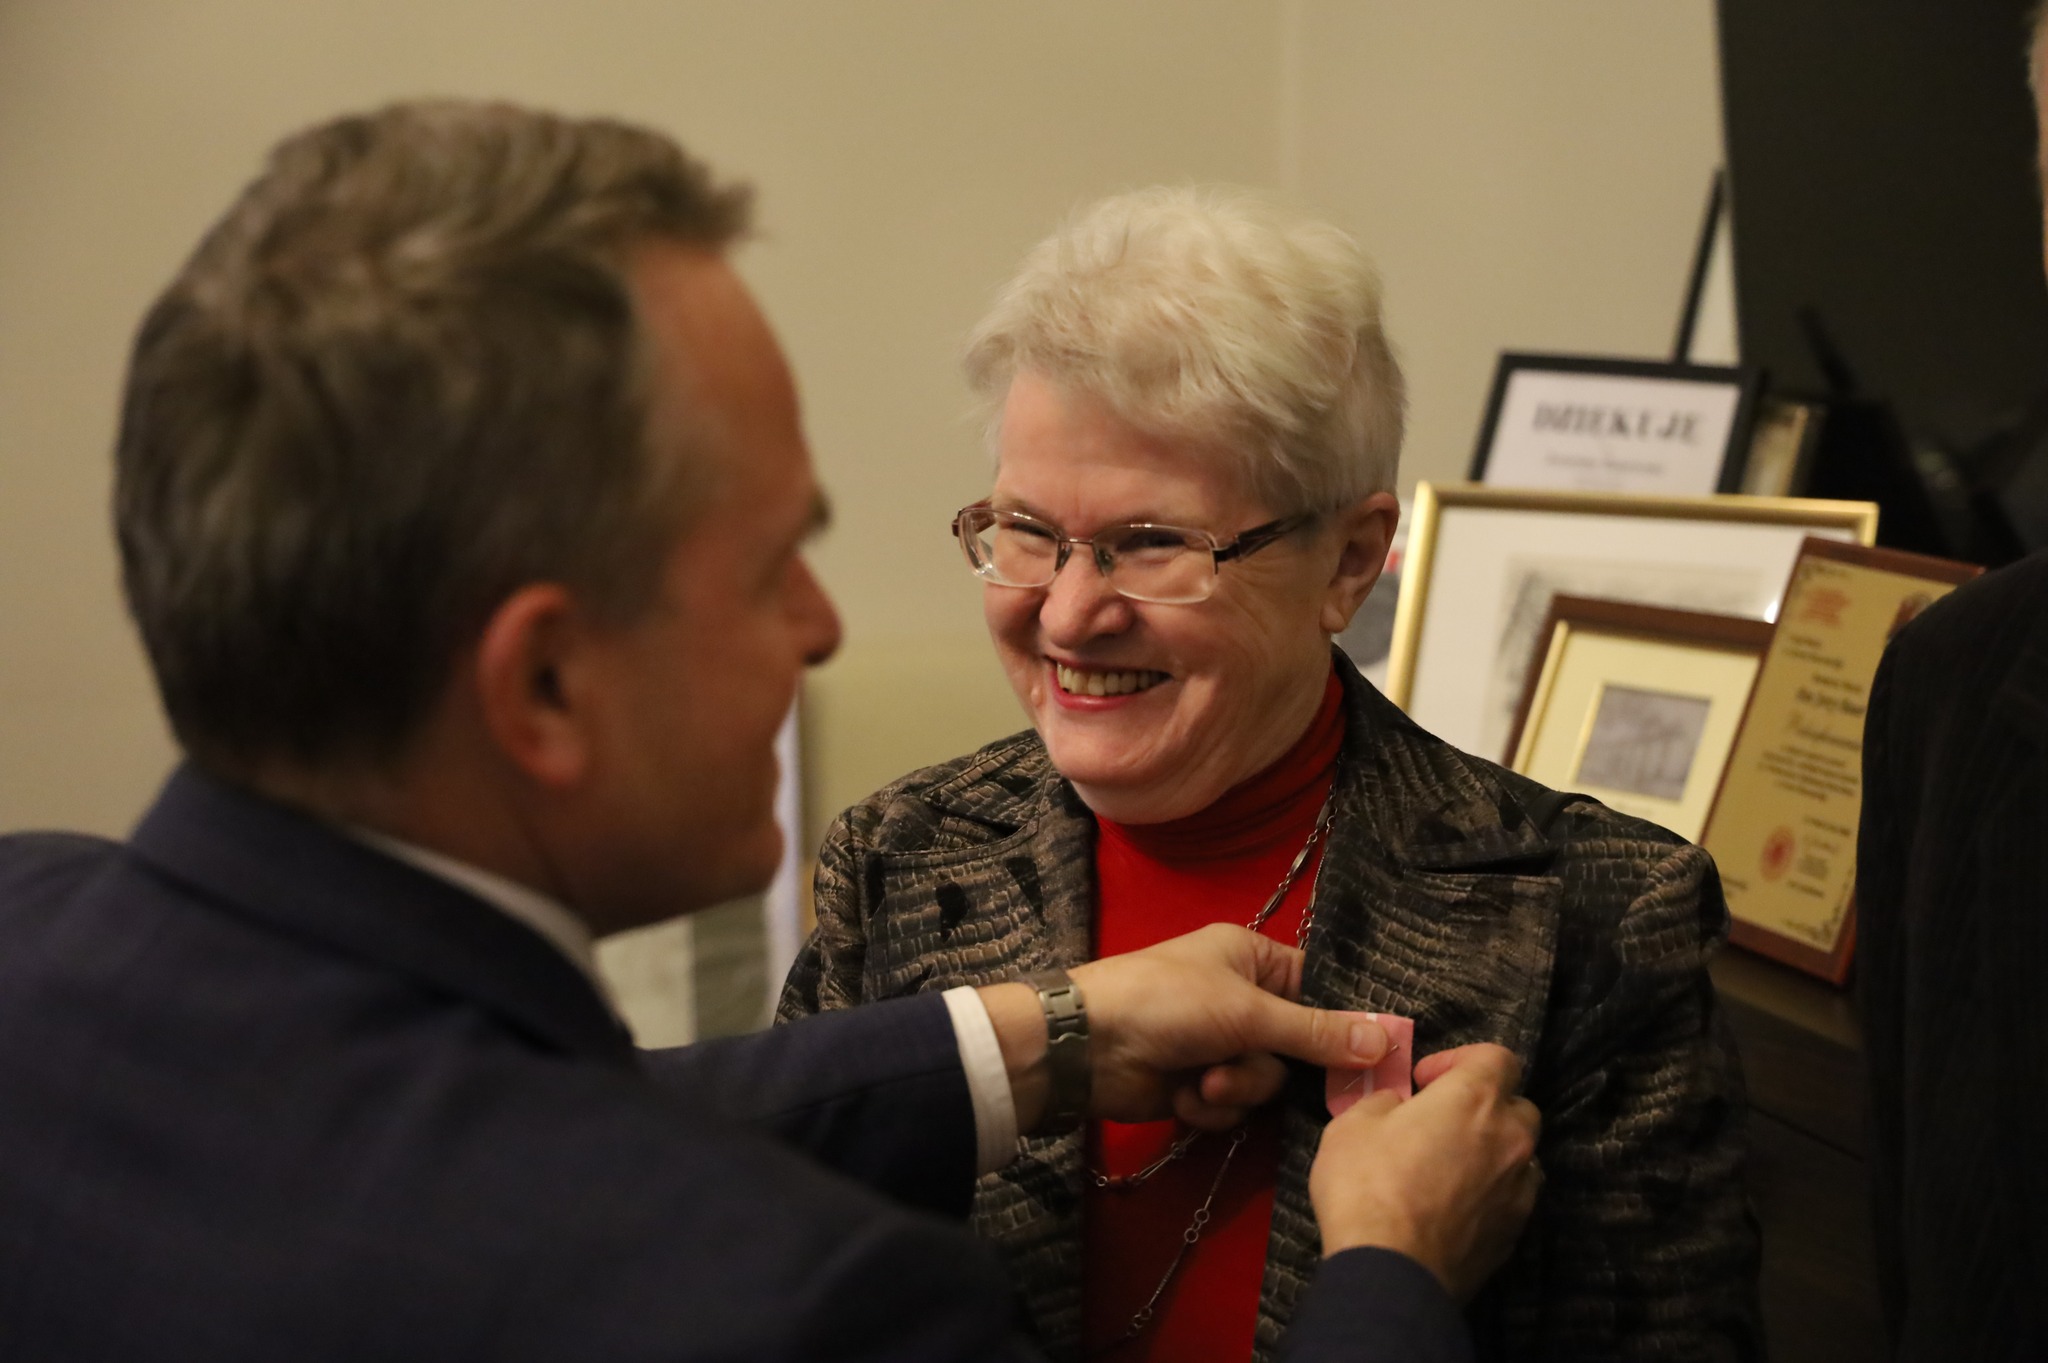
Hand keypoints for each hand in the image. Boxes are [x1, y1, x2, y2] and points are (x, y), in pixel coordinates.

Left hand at [979, 924, 1391, 1131]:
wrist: (1088, 1047)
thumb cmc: (1168, 1003)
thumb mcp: (1248, 1012)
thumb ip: (1317, 1032)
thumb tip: (1389, 1041)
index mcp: (1252, 958)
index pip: (1317, 990)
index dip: (1339, 1024)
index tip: (1367, 1056)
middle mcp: (1240, 998)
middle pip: (1296, 1047)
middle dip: (1266, 1066)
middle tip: (1245, 1065)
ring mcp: (1218, 1043)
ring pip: (1264, 1082)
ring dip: (1234, 1089)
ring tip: (1201, 1080)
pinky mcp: (1197, 1083)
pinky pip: (1232, 1105)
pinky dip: (1209, 1106)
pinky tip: (1182, 1095)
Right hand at [1308, 1043, 1540, 1300]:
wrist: (1390, 1272)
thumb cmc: (1367, 1185)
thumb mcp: (1352, 1124)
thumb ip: (1383, 1103)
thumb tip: (1399, 1106)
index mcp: (1475, 1099)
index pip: (1499, 1057)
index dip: (1461, 1059)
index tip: (1425, 1081)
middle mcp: (1511, 1139)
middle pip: (1518, 1107)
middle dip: (1484, 1107)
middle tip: (1441, 1123)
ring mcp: (1519, 1191)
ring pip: (1521, 1157)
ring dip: (1493, 1153)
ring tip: (1451, 1170)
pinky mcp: (1515, 1235)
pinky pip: (1510, 1200)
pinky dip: (1490, 1195)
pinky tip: (1452, 1210)